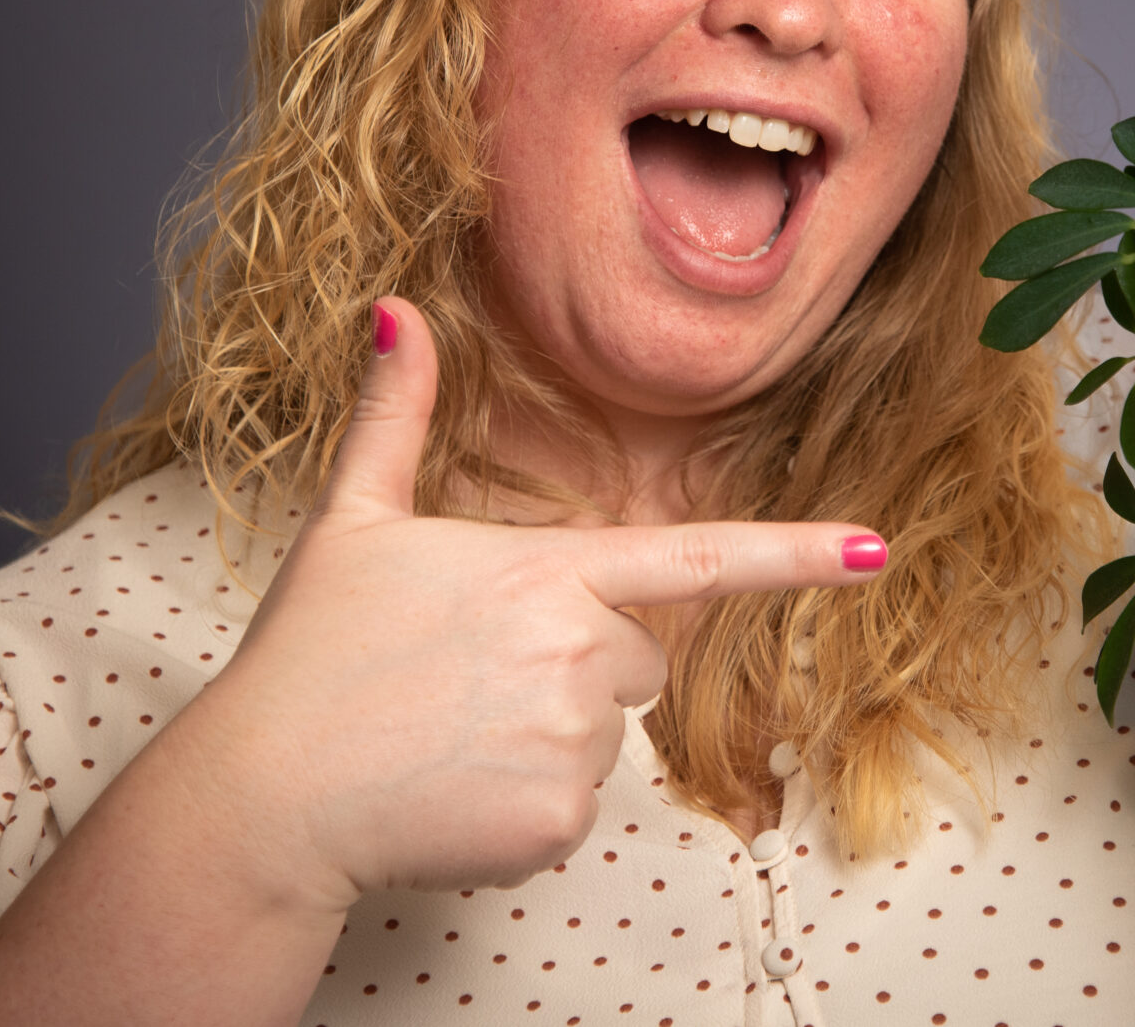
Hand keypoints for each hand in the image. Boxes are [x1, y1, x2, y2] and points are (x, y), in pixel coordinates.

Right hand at [182, 295, 888, 909]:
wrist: (259, 799)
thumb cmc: (306, 657)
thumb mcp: (352, 524)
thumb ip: (395, 416)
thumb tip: (393, 310)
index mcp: (546, 571)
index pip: (698, 558)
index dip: (795, 554)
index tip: (876, 552)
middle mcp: (577, 652)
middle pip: (636, 656)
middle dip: (573, 664)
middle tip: (467, 676)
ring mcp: (572, 744)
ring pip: (604, 734)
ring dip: (543, 737)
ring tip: (446, 733)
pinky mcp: (556, 824)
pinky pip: (573, 810)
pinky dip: (521, 809)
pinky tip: (450, 793)